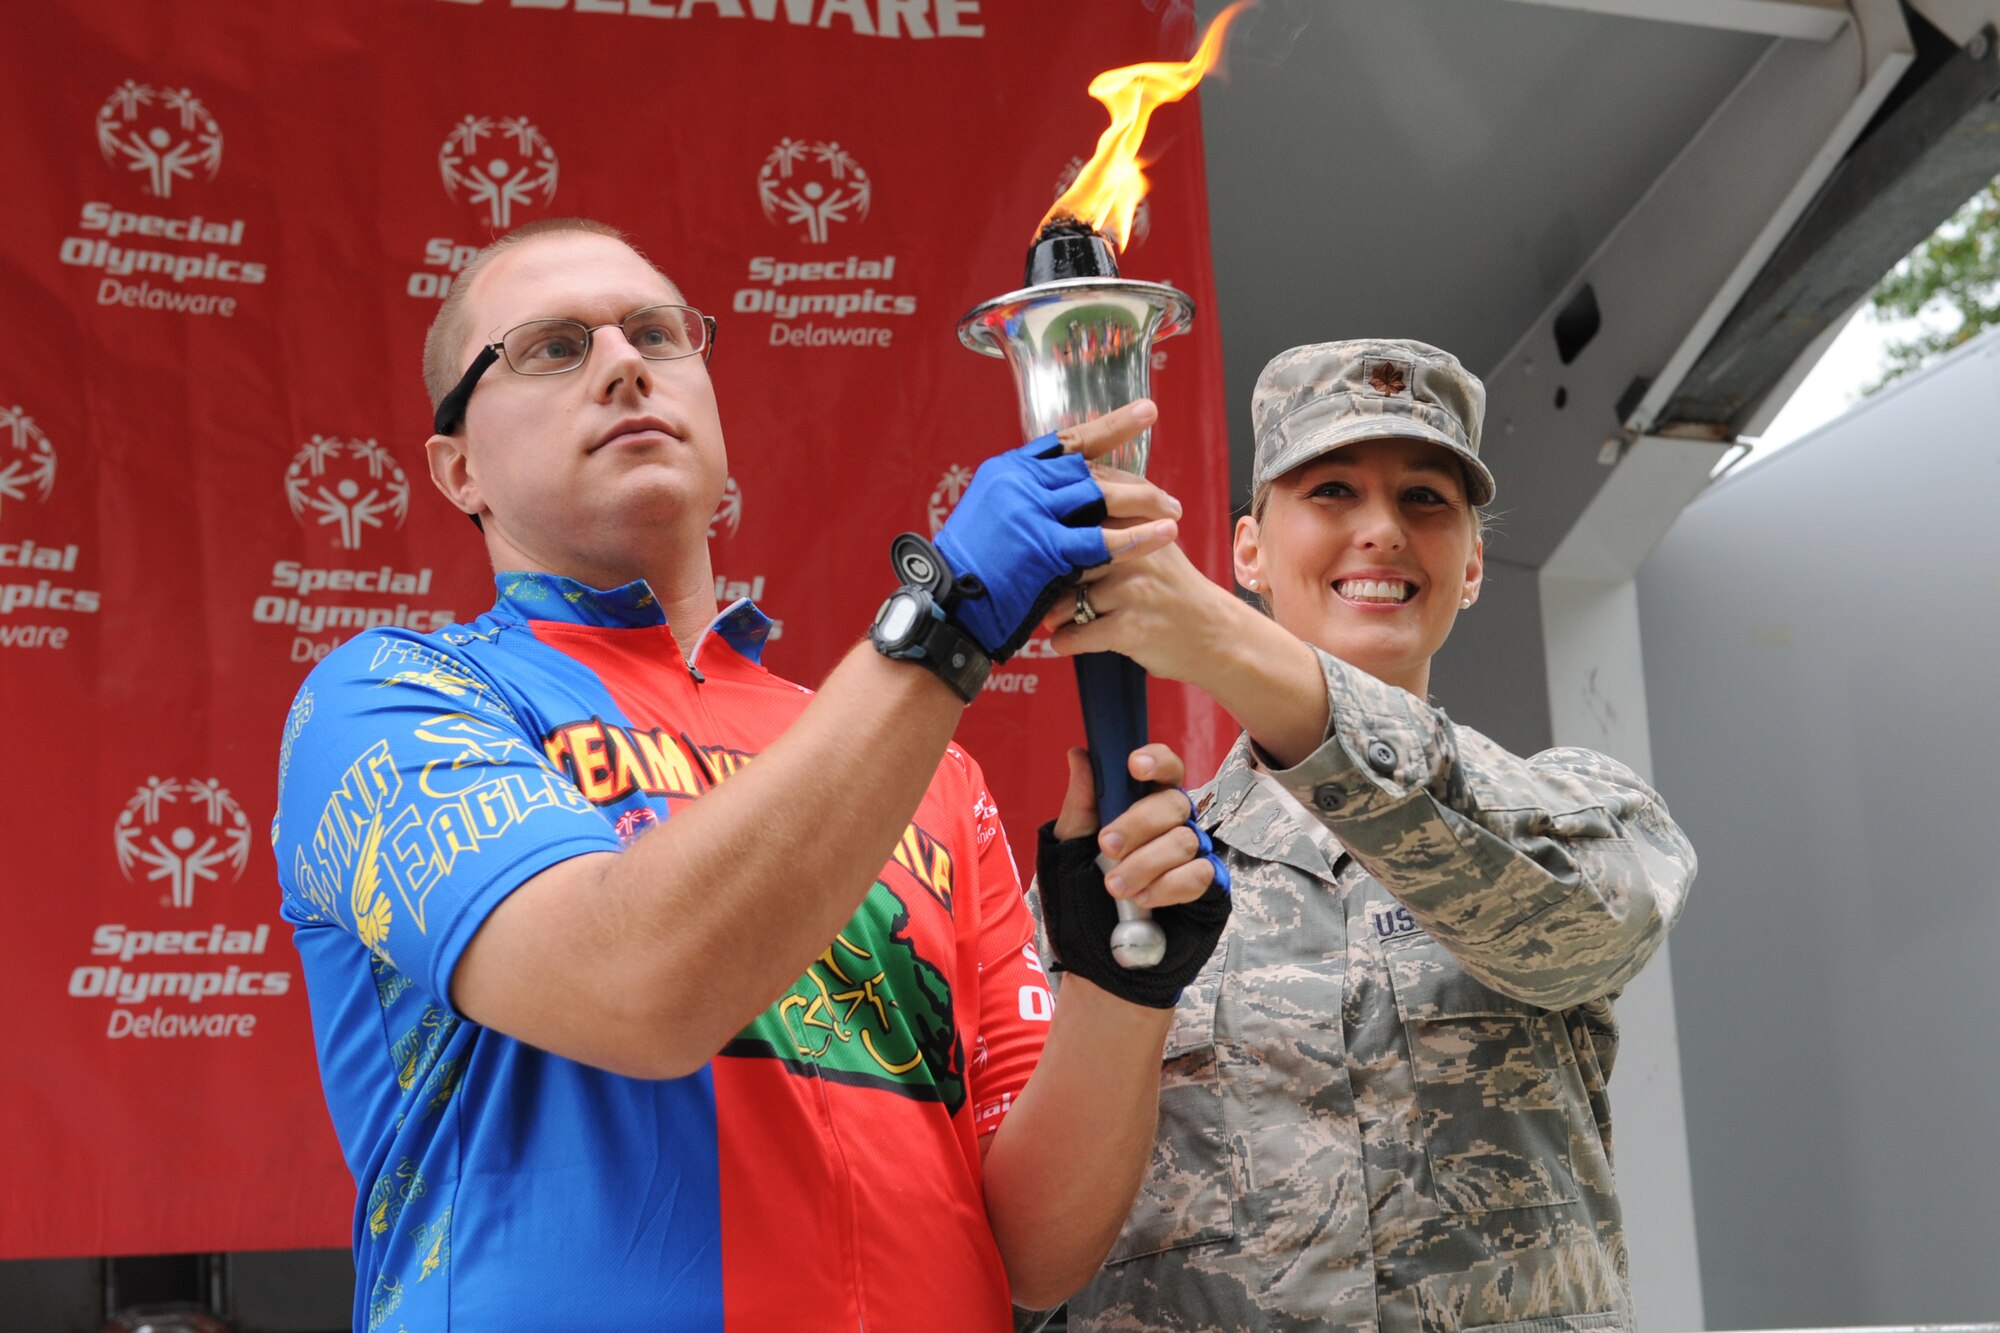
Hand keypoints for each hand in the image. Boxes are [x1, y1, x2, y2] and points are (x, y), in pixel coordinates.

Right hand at [934, 400, 1178, 660]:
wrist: (949, 608)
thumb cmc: (974, 570)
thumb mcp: (994, 517)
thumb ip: (1028, 498)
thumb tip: (1067, 489)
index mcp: (1009, 470)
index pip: (1069, 442)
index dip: (1111, 427)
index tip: (1147, 412)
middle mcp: (1020, 483)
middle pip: (1092, 471)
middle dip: (1137, 483)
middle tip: (1169, 496)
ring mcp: (1031, 513)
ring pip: (1102, 498)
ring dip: (1145, 504)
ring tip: (1175, 513)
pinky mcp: (1045, 549)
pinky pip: (1102, 540)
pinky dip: (1138, 537)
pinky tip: (1165, 534)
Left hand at [1037, 743, 1230, 1009]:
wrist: (1100, 969)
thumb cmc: (1081, 909)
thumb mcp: (1067, 855)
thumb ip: (1080, 808)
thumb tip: (1081, 755)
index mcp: (1140, 810)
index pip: (1163, 771)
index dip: (1156, 760)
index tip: (1133, 767)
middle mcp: (1172, 829)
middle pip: (1175, 802)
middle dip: (1138, 822)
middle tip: (1107, 847)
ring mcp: (1195, 859)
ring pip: (1186, 839)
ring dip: (1145, 863)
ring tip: (1116, 889)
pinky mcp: (1211, 892)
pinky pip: (1201, 874)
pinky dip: (1169, 886)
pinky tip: (1147, 902)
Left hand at [1040, 531, 1244, 689]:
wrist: (1218, 634)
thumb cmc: (1176, 591)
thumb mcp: (1155, 545)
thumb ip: (1116, 529)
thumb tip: (1054, 525)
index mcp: (1137, 525)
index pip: (1079, 516)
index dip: (1051, 535)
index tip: (1040, 550)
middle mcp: (1135, 552)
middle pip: (1065, 559)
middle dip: (1048, 581)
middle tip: (1043, 594)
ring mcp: (1132, 589)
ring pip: (1066, 599)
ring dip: (1054, 615)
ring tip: (1055, 621)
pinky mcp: (1131, 627)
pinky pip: (1078, 634)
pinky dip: (1064, 641)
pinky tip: (1065, 642)